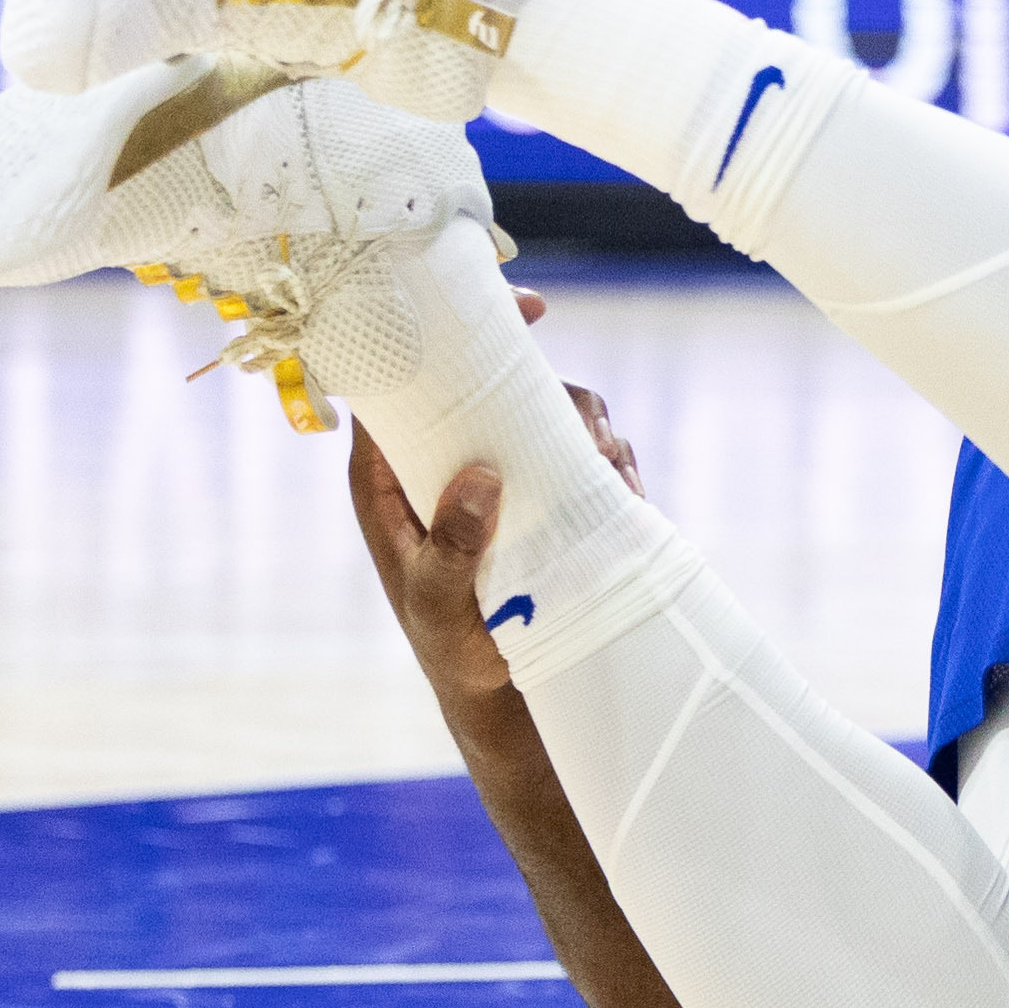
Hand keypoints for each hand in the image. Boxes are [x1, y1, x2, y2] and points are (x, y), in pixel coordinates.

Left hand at [346, 291, 637, 703]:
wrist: (504, 692)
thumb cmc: (452, 648)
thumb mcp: (439, 605)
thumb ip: (450, 549)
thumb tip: (479, 477)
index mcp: (388, 475)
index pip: (398, 378)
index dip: (437, 332)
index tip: (504, 315)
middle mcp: (442, 458)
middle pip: (483, 376)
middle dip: (540, 382)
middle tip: (581, 419)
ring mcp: (497, 471)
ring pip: (541, 406)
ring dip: (585, 426)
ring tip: (604, 468)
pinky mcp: (544, 489)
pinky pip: (581, 445)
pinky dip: (608, 459)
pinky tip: (621, 493)